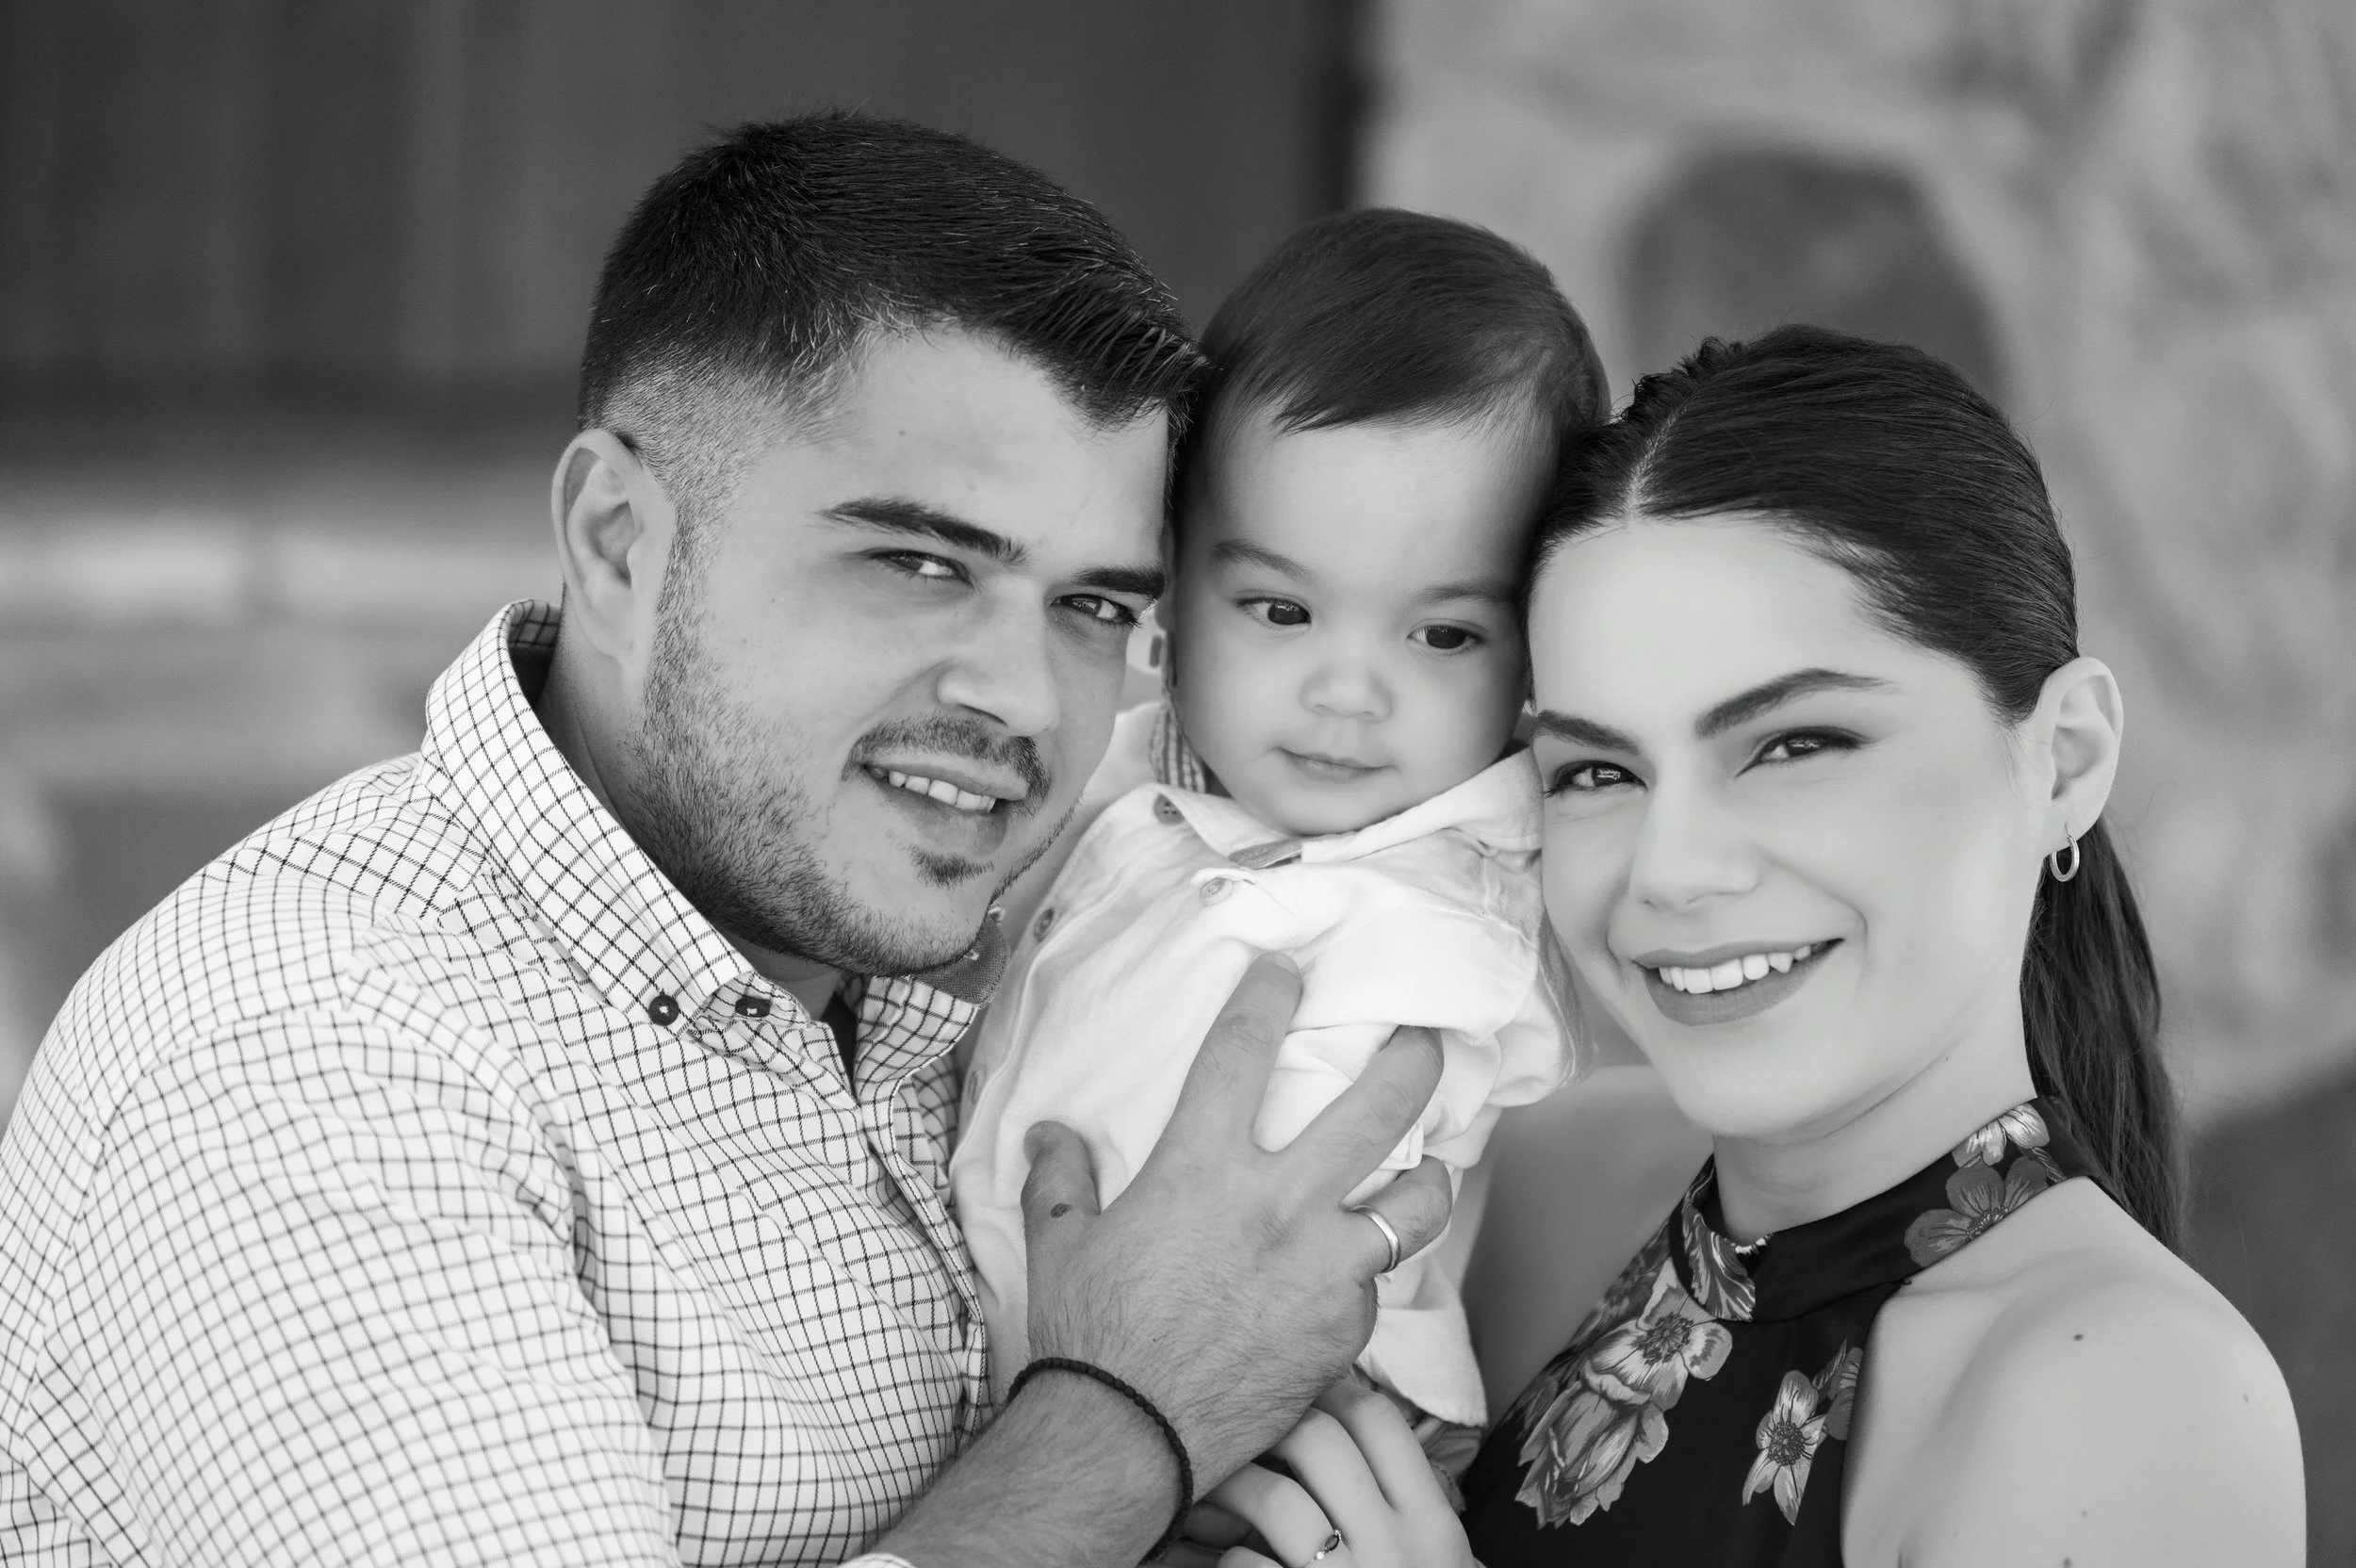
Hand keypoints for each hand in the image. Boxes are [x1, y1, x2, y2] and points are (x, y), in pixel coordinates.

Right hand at [1019, 955, 1452, 1492]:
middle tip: (1424, 1039)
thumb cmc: (1091, 1336)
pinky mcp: (1344, 1328)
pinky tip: (1355, 1278)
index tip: (1288, 971)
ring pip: (1416, 1203)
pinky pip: (1375, 1287)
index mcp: (1201, 1170)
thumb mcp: (1059, 1245)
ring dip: (1431, 1177)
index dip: (1268, 997)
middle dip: (1412, 1060)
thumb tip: (1050, 1136)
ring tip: (1432, 1166)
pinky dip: (1367, 1277)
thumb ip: (1060, 1180)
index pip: (1242, 1052)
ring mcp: (1323, 1268)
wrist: (1130, 1437)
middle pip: (1378, 1107)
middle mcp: (1277, 1206)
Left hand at [1197, 1383, 1477, 1567]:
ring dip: (1232, 1486)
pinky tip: (1219, 1560)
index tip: (1299, 1386)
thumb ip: (1404, 1504)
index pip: (1380, 1420)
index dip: (1332, 1388)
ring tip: (1210, 1487)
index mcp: (1434, 1528)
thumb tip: (1352, 1415)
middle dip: (1272, 1425)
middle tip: (1244, 1428)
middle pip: (1320, 1439)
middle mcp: (1397, 1550)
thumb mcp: (1435, 1565)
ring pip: (1274, 1498)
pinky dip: (1225, 1561)